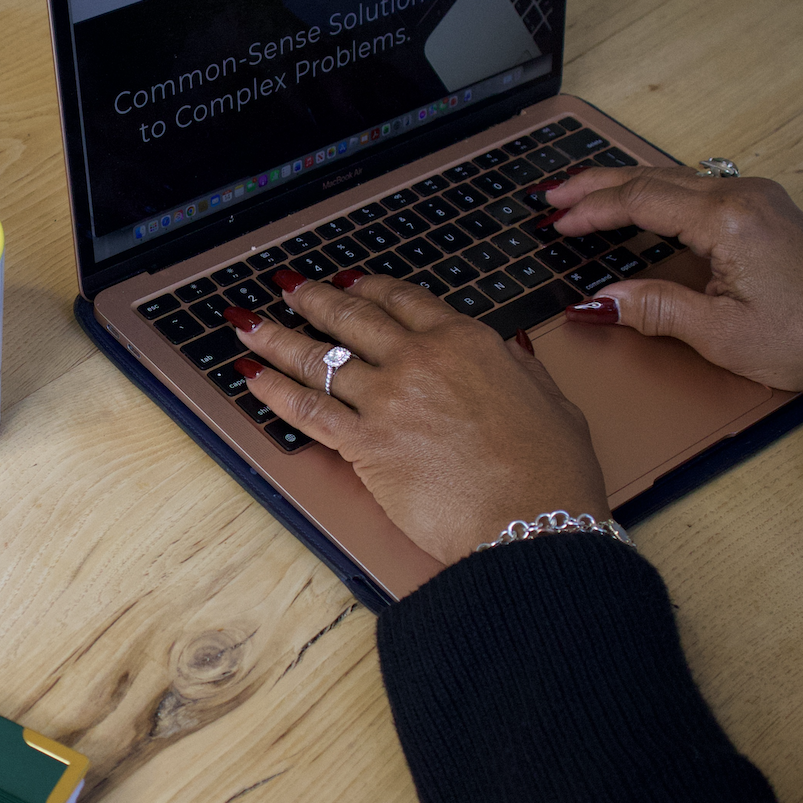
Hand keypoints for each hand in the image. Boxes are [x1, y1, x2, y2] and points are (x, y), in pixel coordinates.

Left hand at [227, 271, 609, 564]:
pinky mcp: (364, 443)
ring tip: (250, 324)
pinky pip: (306, 409)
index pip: (406, 301)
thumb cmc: (551, 471)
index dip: (371, 288)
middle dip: (315, 299)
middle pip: (353, 317)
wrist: (532, 521)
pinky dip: (273, 391)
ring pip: (318, 358)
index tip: (351, 281)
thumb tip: (511, 350)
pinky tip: (251, 377)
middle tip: (291, 287)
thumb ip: (522, 369)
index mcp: (468, 342)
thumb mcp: (552, 401)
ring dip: (276, 337)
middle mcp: (421, 360)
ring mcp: (388, 399)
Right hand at [547, 166, 802, 407]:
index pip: (640, 202)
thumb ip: (656, 310)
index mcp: (726, 220)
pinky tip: (638, 205)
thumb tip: (598, 300)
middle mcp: (740, 195)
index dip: (591, 211)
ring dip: (623, 186)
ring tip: (581, 194)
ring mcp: (755, 198)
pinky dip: (654, 194)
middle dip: (596, 185)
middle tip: (550, 194)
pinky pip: (694, 189)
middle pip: (651, 178)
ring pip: (672, 179)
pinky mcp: (764, 210)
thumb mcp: (723, 335)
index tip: (554, 222)